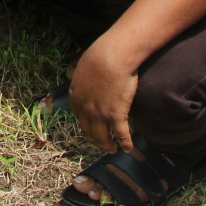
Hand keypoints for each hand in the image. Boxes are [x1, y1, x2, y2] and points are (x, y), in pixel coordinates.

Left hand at [69, 37, 139, 153]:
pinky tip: (128, 147)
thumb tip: (86, 73)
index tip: (91, 129)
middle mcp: (86, 109)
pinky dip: (125, 143)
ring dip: (108, 146)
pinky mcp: (116, 115)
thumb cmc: (100, 55)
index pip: (79, 117)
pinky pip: (120, 134)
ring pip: (102, 137)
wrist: (111, 57)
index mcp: (77, 96)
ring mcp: (100, 114)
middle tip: (101, 145)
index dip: (86, 126)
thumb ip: (84, 75)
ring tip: (113, 150)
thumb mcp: (84, 66)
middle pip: (89, 131)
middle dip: (95, 141)